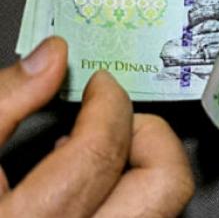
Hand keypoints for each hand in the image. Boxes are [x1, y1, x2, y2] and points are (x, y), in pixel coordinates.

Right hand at [0, 37, 192, 216]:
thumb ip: (0, 102)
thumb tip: (50, 60)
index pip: (97, 154)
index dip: (109, 105)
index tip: (102, 85)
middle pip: (160, 190)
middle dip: (149, 138)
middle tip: (117, 116)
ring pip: (157, 215)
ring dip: (142, 173)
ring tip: (101, 152)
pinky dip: (123, 203)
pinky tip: (83, 193)